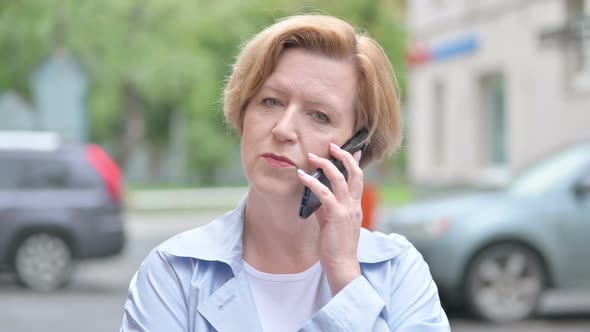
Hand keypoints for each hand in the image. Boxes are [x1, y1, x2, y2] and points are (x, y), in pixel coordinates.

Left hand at [297, 143, 363, 294]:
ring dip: (325, 164)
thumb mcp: (332, 223)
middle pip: (355, 173)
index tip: (353, 149)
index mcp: (355, 206)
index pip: (358, 179)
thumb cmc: (336, 247)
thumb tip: (315, 193)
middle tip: (332, 145)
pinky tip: (301, 176)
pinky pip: (324, 193)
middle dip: (344, 156)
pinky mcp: (336, 216)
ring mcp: (347, 210)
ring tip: (312, 157)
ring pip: (339, 179)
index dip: (355, 162)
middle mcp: (354, 205)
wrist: (342, 265)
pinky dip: (312, 182)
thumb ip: (327, 207)